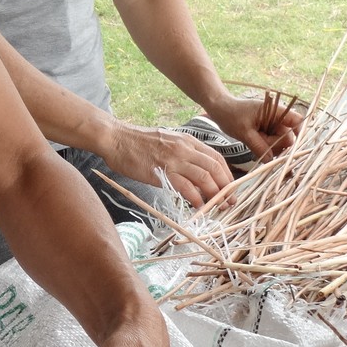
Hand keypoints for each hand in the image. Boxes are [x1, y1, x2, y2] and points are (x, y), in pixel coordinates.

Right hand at [102, 122, 230, 206]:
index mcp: (187, 141)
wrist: (116, 138)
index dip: (227, 174)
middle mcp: (185, 148)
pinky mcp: (162, 171)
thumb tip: (194, 169)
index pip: (216, 157)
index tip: (230, 188)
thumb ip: (182, 153)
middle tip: (229, 201)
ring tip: (217, 207)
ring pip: (204, 177)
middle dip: (226, 187)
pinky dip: (196, 198)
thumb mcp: (167, 141)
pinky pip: (186, 187)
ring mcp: (174, 159)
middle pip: (215, 168)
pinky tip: (198, 206)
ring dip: (215, 194)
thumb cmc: (137, 142)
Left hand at [205, 95, 302, 161]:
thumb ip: (259, 145)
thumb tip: (270, 160)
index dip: (298, 133)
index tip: (287, 146)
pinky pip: (271, 144)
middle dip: (276, 144)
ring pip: (279, 143)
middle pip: (287, 136)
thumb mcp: (244, 132)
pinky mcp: (266, 132)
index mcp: (275, 111)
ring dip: (269, 147)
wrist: (220, 110)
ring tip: (254, 141)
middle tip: (260, 142)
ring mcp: (272, 126)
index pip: (296, 120)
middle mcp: (277, 119)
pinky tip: (255, 144)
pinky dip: (265, 148)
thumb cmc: (231, 115)